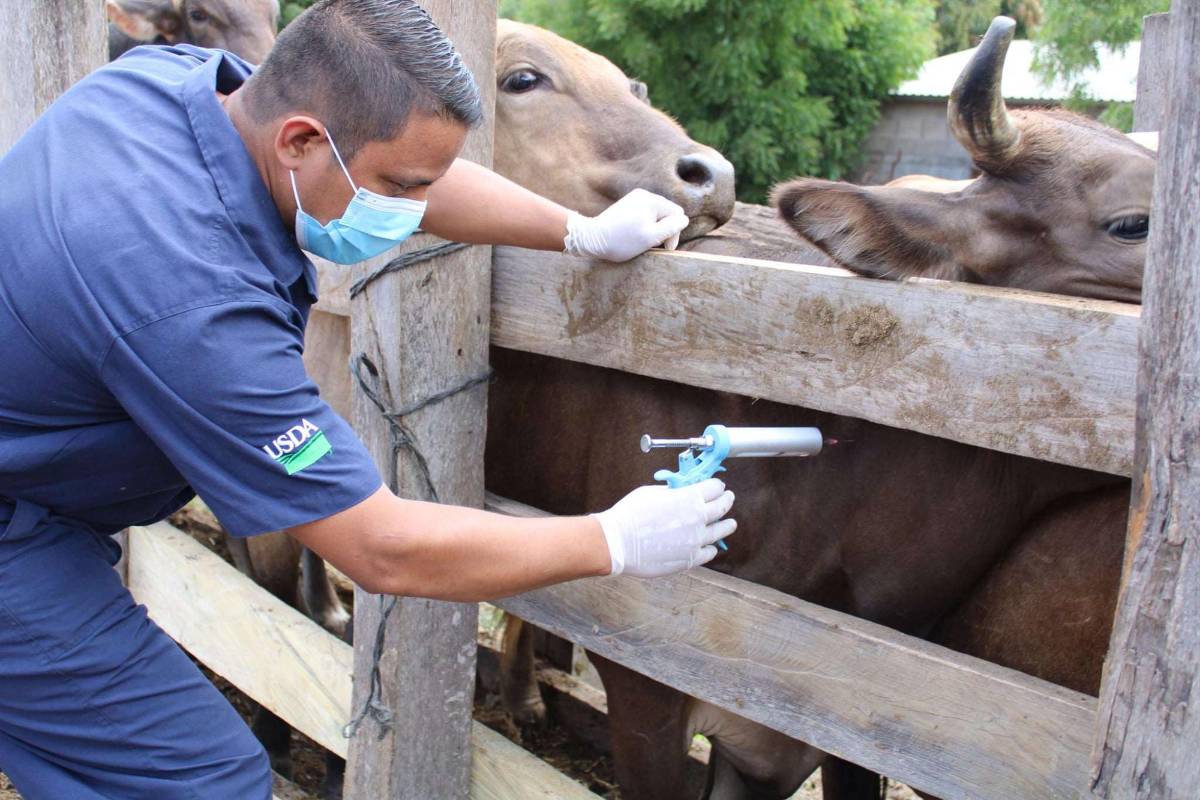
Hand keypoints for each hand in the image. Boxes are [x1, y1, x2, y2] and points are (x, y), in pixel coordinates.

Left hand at [564, 188, 689, 262]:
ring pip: (656, 215)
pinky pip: (644, 214)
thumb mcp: (651, 237)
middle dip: (663, 230)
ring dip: (654, 228)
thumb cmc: (622, 241)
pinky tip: (635, 235)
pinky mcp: (626, 205)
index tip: (664, 247)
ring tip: (642, 241)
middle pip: (667, 213)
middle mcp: (644, 195)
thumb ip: (671, 227)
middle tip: (652, 246)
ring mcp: (634, 198)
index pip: (677, 214)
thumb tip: (684, 219)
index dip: (674, 232)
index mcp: (652, 200)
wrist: (591, 238)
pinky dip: (644, 225)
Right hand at [591, 478, 735, 577]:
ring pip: (721, 531)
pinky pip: (709, 552)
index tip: (717, 485)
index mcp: (690, 498)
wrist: (618, 543)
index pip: (714, 487)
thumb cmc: (630, 515)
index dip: (716, 485)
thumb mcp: (653, 492)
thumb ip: (673, 492)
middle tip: (728, 498)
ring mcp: (696, 540)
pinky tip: (710, 545)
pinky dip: (711, 547)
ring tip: (730, 523)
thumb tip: (681, 492)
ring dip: (727, 525)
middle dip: (726, 500)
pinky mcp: (690, 559)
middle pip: (722, 507)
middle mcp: (698, 519)